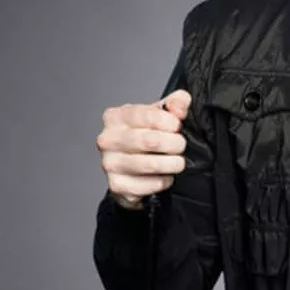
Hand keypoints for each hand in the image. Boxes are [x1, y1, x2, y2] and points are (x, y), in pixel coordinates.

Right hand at [96, 89, 190, 210]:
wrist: (132, 166)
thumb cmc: (146, 134)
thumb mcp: (160, 113)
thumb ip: (176, 102)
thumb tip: (180, 108)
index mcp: (116, 117)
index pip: (150, 115)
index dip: (171, 122)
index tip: (178, 127)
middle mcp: (108, 140)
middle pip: (151, 141)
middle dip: (175, 144)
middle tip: (180, 146)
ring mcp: (110, 164)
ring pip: (151, 164)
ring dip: (173, 164)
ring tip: (177, 161)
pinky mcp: (117, 186)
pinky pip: (151, 184)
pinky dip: (165, 181)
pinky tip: (164, 175)